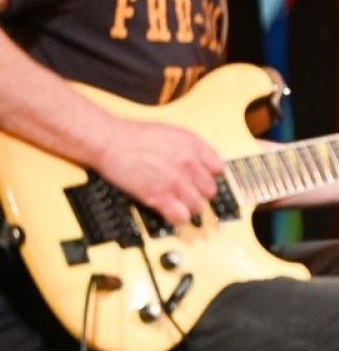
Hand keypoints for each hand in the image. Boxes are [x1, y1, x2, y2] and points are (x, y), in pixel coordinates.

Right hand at [96, 120, 223, 226]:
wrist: (109, 141)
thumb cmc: (133, 136)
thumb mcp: (172, 133)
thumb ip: (190, 148)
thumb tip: (200, 161)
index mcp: (193, 146)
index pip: (219, 169)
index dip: (210, 176)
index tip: (203, 180)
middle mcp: (188, 164)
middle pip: (210, 190)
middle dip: (200, 193)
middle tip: (189, 193)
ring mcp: (175, 181)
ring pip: (198, 206)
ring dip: (189, 207)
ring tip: (179, 204)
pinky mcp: (159, 196)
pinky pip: (181, 216)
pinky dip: (178, 218)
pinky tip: (172, 213)